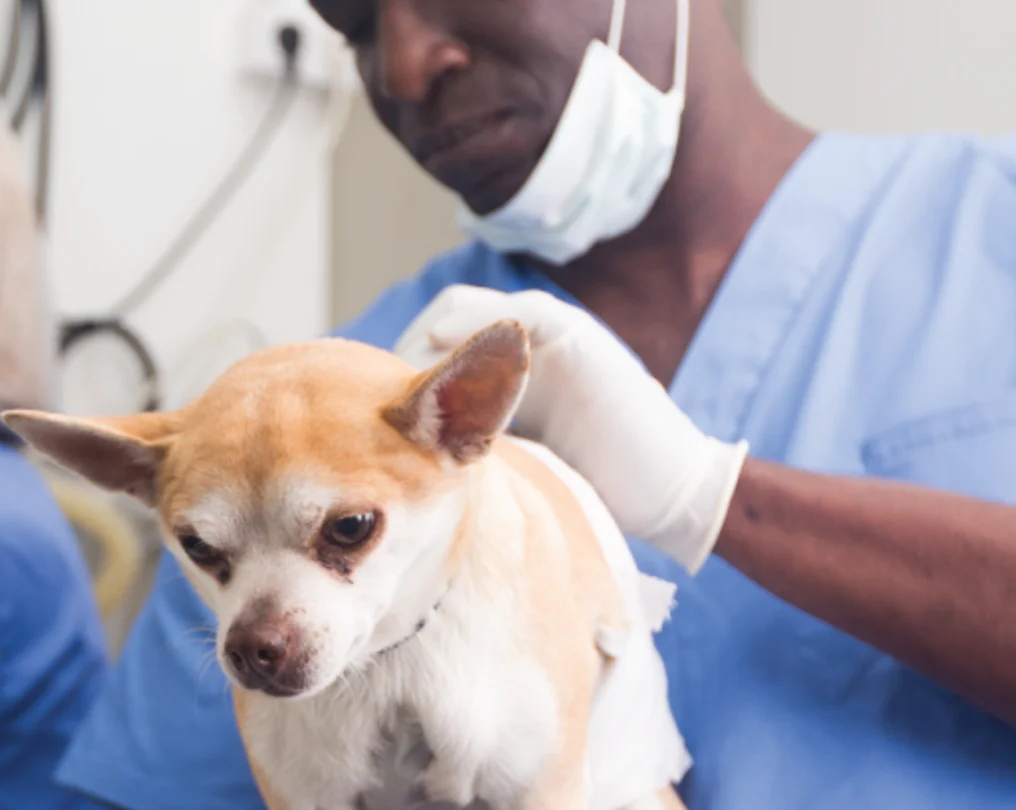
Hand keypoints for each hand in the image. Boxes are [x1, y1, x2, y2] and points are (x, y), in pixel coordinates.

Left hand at [391, 286, 744, 570]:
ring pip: (468, 308)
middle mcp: (517, 349)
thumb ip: (457, 450)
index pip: (426, 350)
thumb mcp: (502, 465)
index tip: (351, 405)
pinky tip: (442, 345)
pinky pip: (521, 312)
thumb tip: (383, 468)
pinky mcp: (577, 337)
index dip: (387, 370)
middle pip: (437, 322)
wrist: (664, 493)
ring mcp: (548, 337)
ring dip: (429, 332)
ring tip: (394, 365)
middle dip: (399, 347)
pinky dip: (480, 321)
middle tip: (361, 382)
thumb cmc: (588, 487)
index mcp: (498, 376)